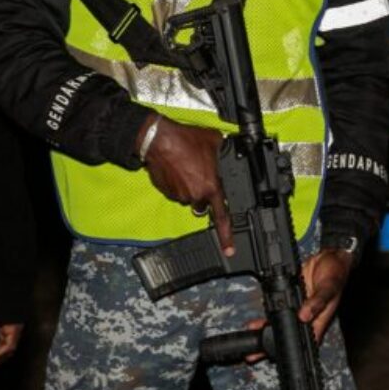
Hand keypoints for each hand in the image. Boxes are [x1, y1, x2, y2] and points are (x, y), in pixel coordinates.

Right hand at [140, 117, 234, 254]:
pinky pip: (175, 191)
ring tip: (187, 166)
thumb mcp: (214, 141)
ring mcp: (179, 195)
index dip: (226, 236)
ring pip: (188, 196)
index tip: (229, 250)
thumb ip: (223, 153)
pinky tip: (177, 167)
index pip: (222, 217)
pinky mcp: (166, 191)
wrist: (159, 139)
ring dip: (189, 186)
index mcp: (211, 187)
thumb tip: (228, 152)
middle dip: (203, 193)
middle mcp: (196, 195)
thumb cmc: (185, 140)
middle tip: (200, 174)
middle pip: (203, 204)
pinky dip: (177, 182)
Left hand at [235, 250, 353, 363]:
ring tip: (252, 335)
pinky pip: (276, 306)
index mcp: (318, 320)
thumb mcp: (329, 287)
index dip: (291, 349)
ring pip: (279, 322)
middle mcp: (306, 317)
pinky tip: (257, 317)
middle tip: (254, 355)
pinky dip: (267, 312)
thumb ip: (317, 301)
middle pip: (288, 334)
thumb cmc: (337, 274)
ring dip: (266, 328)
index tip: (276, 354)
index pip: (304, 341)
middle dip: (271, 344)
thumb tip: (305, 315)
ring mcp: (297, 307)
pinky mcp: (289, 296)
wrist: (330, 256)